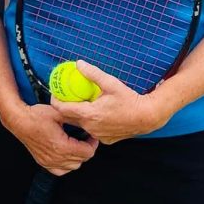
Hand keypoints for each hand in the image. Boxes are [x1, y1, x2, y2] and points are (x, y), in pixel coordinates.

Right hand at [7, 102, 97, 174]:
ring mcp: (48, 161)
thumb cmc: (36, 116)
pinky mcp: (43, 162)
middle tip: (85, 139)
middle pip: (82, 160)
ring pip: (73, 166)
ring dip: (77, 157)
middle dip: (86, 149)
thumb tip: (88, 122)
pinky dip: (66, 165)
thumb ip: (76, 119)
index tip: (91, 137)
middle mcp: (55, 157)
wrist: (19, 120)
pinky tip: (65, 155)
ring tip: (76, 145)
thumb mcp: (60, 113)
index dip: (93, 144)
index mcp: (62, 146)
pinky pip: (60, 171)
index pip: (87, 152)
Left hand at [51, 60, 168, 143]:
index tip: (55, 93)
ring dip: (80, 116)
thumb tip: (79, 63)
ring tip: (83, 104)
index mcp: (89, 114)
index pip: (62, 109)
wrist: (147, 117)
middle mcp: (90, 127)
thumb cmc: (129, 99)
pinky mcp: (105, 140)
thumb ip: (93, 74)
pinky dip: (93, 123)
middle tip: (68, 97)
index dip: (55, 101)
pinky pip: (93, 130)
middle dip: (66, 108)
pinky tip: (99, 115)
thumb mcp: (111, 83)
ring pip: (82, 125)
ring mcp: (97, 135)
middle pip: (69, 118)